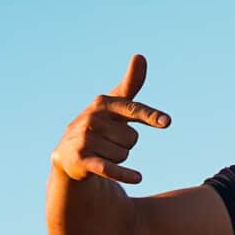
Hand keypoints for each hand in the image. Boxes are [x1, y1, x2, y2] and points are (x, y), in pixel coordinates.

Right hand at [52, 54, 171, 185]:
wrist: (68, 153)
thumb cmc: (99, 125)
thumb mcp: (114, 104)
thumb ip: (130, 84)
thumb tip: (140, 56)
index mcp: (103, 103)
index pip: (134, 110)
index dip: (151, 117)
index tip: (166, 122)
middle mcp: (93, 119)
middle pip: (133, 138)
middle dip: (126, 144)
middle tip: (109, 141)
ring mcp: (86, 139)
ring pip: (124, 154)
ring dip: (118, 158)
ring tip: (102, 152)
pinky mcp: (83, 159)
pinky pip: (111, 168)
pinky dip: (124, 174)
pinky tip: (138, 178)